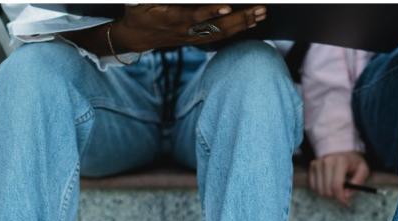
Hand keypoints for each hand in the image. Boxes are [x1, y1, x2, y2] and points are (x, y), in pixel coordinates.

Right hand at [111, 4, 266, 51]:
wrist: (136, 36)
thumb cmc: (140, 12)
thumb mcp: (143, 1)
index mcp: (172, 18)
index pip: (195, 16)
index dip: (212, 11)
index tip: (227, 7)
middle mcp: (185, 31)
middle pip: (217, 26)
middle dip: (240, 18)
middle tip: (259, 9)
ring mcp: (192, 37)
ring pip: (222, 32)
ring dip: (243, 23)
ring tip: (261, 13)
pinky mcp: (196, 40)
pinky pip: (220, 36)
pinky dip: (237, 29)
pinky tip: (250, 22)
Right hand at [308, 152, 369, 206]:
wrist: (341, 150)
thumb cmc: (353, 162)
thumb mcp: (363, 170)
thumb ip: (358, 182)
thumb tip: (346, 196)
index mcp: (341, 161)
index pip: (336, 186)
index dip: (341, 198)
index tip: (345, 203)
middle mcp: (327, 161)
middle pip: (327, 190)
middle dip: (335, 196)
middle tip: (342, 194)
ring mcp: (318, 163)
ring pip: (319, 190)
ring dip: (328, 193)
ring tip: (335, 188)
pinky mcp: (312, 166)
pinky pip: (313, 186)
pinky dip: (320, 189)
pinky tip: (328, 184)